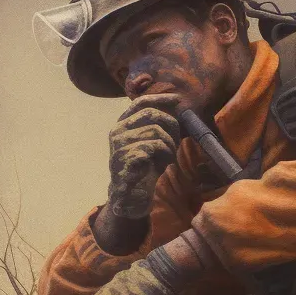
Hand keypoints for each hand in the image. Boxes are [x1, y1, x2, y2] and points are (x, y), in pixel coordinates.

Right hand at [107, 97, 180, 218]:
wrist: (132, 196)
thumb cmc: (144, 168)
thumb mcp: (152, 142)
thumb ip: (158, 125)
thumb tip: (175, 105)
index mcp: (122, 124)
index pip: (140, 103)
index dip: (160, 99)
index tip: (177, 100)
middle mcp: (117, 132)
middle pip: (151, 114)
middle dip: (170, 124)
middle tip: (177, 140)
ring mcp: (120, 146)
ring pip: (155, 131)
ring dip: (170, 144)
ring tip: (169, 156)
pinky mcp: (126, 159)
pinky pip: (153, 146)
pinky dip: (165, 154)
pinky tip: (164, 164)